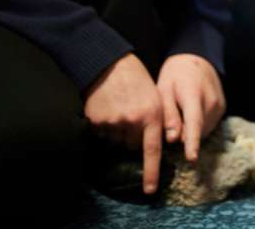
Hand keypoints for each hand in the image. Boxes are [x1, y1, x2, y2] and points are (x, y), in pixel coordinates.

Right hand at [83, 53, 164, 193]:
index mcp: (152, 115)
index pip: (152, 150)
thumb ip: (158, 120)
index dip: (151, 172)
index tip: (150, 189)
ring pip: (115, 141)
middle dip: (132, 137)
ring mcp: (113, 122)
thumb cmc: (136, 80)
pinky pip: (101, 134)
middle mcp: (133, 121)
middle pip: (132, 146)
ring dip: (117, 132)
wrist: (109, 63)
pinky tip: (107, 109)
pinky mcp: (96, 121)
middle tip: (130, 116)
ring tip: (118, 108)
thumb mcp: (155, 97)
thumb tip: (158, 144)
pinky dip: (103, 126)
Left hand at [156, 53, 225, 162]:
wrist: (197, 58)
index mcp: (193, 95)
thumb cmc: (175, 75)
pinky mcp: (223, 108)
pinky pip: (209, 126)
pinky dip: (198, 127)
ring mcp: (220, 105)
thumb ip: (168, 114)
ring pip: (204, 131)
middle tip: (171, 127)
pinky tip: (190, 116)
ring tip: (181, 117)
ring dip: (192, 132)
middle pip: (198, 131)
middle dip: (184, 137)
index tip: (192, 158)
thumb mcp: (164, 90)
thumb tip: (172, 139)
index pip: (194, 123)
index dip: (192, 142)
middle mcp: (211, 101)